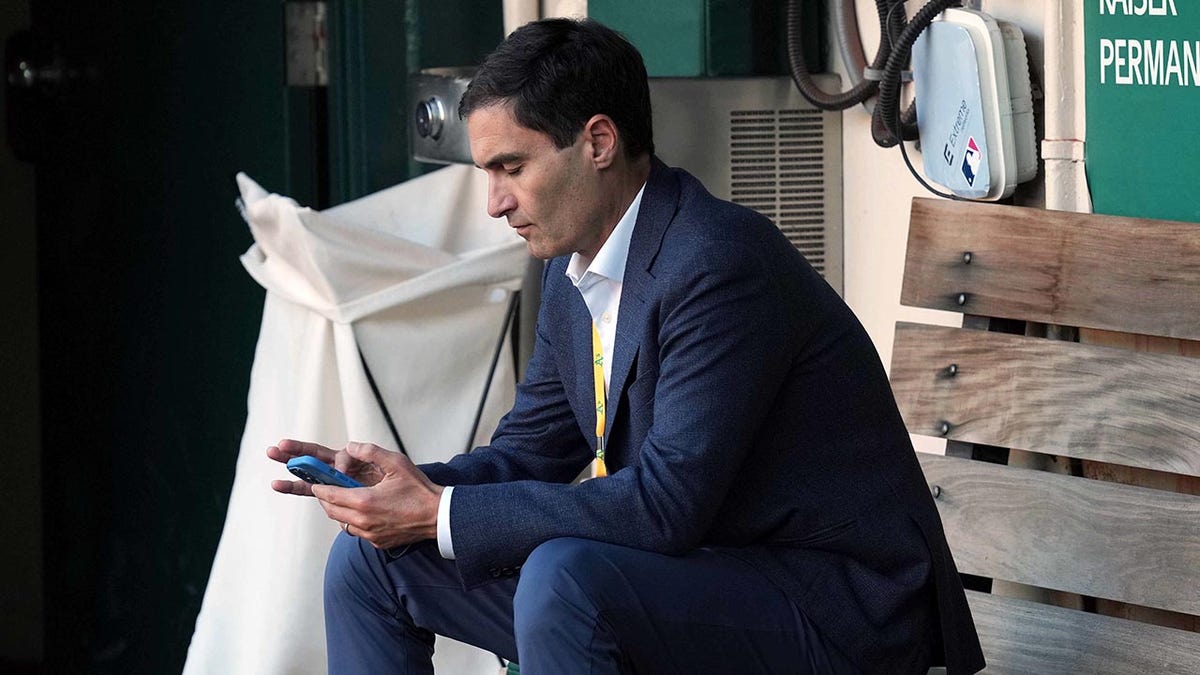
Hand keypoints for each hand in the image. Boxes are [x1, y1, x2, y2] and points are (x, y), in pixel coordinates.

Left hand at [268, 440, 443, 548]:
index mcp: (364, 501)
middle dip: (325, 499)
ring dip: (338, 511)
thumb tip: (351, 446)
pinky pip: (355, 531)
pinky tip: (361, 511)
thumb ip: (371, 451)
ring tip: (342, 499)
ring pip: (342, 522)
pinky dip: (352, 521)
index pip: (329, 495)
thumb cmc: (419, 490)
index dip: (319, 487)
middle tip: (325, 489)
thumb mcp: (397, 463)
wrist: (438, 517)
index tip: (315, 482)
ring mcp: (369, 534)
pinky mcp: (376, 542)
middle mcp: (363, 521)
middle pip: (331, 511)